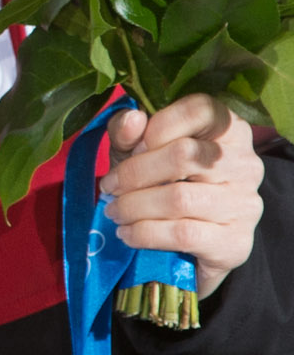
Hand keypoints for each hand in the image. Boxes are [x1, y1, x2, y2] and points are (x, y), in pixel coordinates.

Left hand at [104, 96, 264, 300]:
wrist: (189, 243)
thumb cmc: (159, 182)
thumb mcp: (137, 150)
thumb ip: (129, 131)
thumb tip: (131, 118)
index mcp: (229, 129)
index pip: (200, 110)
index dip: (157, 127)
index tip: (131, 149)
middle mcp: (245, 163)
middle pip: (185, 155)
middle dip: (134, 173)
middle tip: (109, 187)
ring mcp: (245, 203)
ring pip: (179, 198)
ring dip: (133, 206)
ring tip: (114, 212)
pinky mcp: (236, 242)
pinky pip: (182, 234)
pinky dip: (144, 233)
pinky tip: (127, 233)